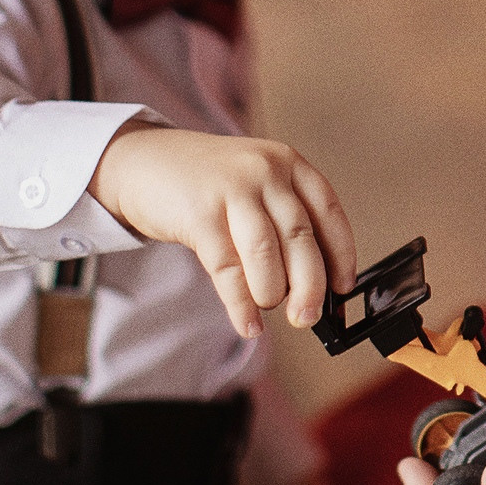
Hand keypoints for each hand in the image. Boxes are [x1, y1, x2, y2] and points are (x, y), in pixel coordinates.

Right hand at [88, 122, 358, 336]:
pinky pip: (227, 268)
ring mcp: (231, 189)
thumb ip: (282, 220)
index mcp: (288, 163)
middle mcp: (265, 171)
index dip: (341, 254)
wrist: (142, 161)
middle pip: (300, 237)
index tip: (343, 288)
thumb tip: (311, 284)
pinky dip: (240, 304)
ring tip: (271, 311)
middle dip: (310, 285)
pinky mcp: (199, 213)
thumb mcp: (254, 184)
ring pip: (266, 253)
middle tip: (308, 317)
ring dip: (273, 292)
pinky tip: (247, 323)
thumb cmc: (208, 184)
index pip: (328, 212)